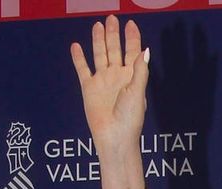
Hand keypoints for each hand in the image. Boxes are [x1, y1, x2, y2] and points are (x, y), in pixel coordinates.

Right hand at [70, 15, 148, 166]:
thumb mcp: (138, 92)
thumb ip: (140, 71)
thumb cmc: (130, 118)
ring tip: (97, 25)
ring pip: (99, 55)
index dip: (132, 38)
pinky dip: (79, 58)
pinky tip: (76, 46)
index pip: (132, 52)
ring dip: (98, 41)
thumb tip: (145, 49)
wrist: (114, 137)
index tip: (130, 23)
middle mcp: (117, 76)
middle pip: (115, 50)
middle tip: (112, 18)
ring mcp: (102, 81)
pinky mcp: (88, 88)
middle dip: (113, 34)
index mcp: (132, 77)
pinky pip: (82, 69)